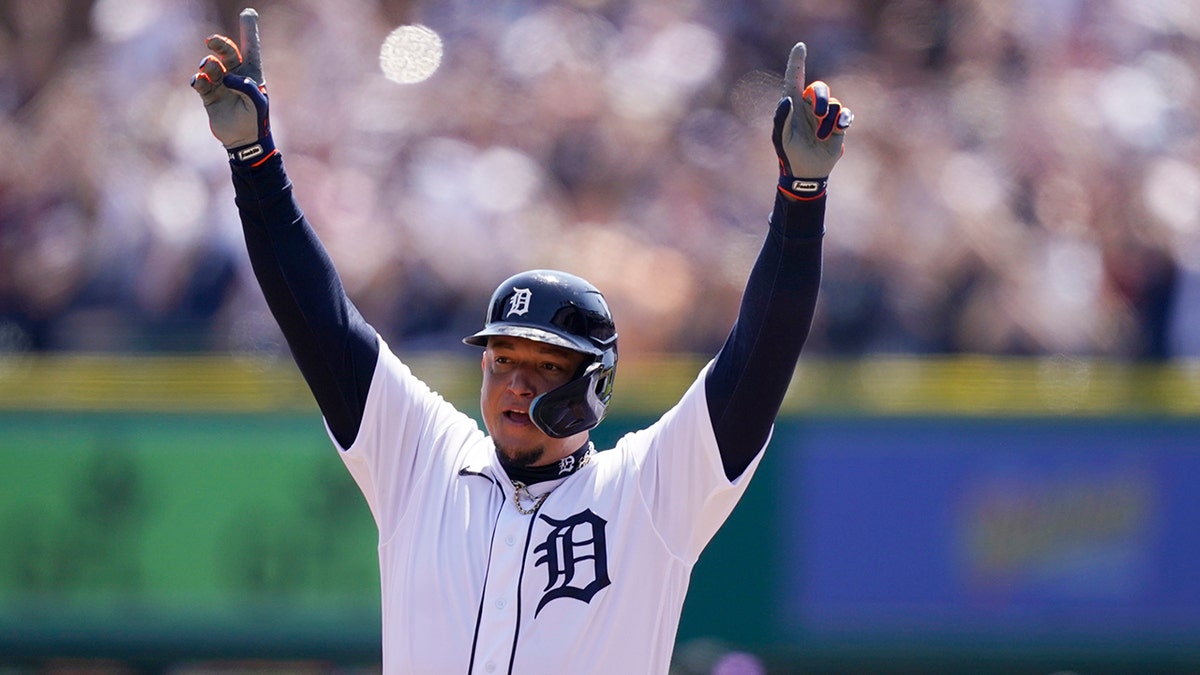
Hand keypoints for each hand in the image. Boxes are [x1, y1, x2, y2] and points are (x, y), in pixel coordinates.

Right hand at [190, 8, 275, 166]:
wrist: (243, 142)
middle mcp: (235, 76)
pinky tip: (199, 81)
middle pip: (227, 53)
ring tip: (207, 67)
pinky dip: (198, 80)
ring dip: (208, 65)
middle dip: (220, 44)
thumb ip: (246, 87)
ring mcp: (220, 85)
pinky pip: (200, 83)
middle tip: (212, 41)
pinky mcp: (209, 96)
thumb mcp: (258, 103)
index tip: (248, 13)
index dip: (248, 30)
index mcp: (252, 74)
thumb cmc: (255, 121)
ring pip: (211, 67)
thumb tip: (226, 76)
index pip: (250, 48)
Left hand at [772, 43, 852, 199]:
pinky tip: (838, 129)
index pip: (794, 78)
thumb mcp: (781, 137)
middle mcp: (808, 106)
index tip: (800, 46)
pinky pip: (845, 114)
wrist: (807, 172)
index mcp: (792, 105)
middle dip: (820, 97)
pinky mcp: (838, 125)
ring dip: (828, 121)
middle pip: (818, 87)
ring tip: (821, 137)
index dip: (797, 62)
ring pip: (833, 103)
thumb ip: (782, 118)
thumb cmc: (789, 153)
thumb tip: (789, 99)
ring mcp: (824, 115)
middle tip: (817, 113)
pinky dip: (842, 120)